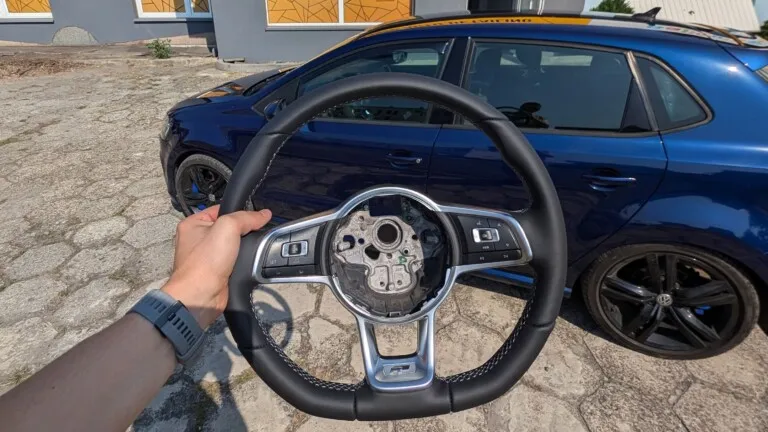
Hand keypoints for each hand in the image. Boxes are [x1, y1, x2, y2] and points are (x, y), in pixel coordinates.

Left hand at [162, 205, 271, 328]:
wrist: (201, 296)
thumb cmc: (204, 262)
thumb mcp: (227, 228)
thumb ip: (246, 218)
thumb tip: (264, 214)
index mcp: (193, 224)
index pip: (220, 210)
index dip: (237, 212)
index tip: (254, 216)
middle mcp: (197, 240)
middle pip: (228, 228)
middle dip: (242, 232)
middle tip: (254, 233)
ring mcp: (206, 257)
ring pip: (233, 246)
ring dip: (243, 249)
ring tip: (251, 249)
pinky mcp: (216, 271)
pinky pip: (234, 261)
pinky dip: (242, 262)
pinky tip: (247, 262)